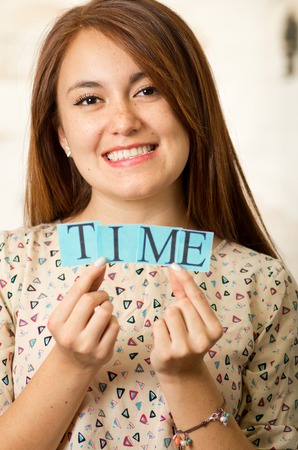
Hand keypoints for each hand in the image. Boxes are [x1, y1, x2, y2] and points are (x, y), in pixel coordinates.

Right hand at [48, 257, 118, 371]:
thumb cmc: (74, 328)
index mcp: (57, 321)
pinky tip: (105, 329)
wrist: (74, 363)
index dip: (90, 274)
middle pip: (91, 300)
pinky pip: (115, 325)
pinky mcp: (102, 353)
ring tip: (102, 314)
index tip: (102, 261)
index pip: (76, 291)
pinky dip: (113, 322)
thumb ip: (85, 287)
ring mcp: (85, 346)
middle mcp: (68, 335)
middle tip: (101, 298)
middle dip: (101, 295)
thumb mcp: (72, 310)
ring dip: (108, 307)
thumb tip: (100, 263)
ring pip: (106, 311)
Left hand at [151, 264, 222, 377]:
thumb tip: (175, 269)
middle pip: (181, 304)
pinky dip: (159, 329)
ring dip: (167, 319)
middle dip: (177, 309)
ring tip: (173, 333)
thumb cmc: (188, 338)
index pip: (198, 298)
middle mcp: (203, 339)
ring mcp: (185, 348)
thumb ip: (185, 293)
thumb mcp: (193, 319)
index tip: (175, 265)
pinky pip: (158, 324)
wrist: (182, 372)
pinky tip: (166, 340)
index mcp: (214, 329)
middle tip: (181, 326)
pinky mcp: (167, 353)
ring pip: (169, 312)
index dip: (186, 280)